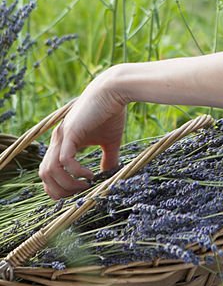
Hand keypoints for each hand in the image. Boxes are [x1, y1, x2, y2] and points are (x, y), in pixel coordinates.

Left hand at [39, 69, 127, 199]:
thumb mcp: (110, 141)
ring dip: (66, 184)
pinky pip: (64, 159)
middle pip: (44, 174)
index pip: (48, 171)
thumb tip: (109, 175)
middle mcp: (58, 139)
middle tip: (79, 195)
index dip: (58, 186)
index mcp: (63, 142)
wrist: (115, 91)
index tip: (76, 193)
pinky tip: (89, 175)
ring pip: (50, 170)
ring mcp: (62, 136)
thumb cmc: (112, 113)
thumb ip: (107, 159)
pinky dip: (75, 172)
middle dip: (59, 190)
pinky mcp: (70, 132)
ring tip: (84, 187)